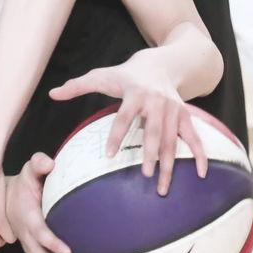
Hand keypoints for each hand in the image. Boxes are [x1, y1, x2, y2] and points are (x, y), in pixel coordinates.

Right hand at [6, 153, 96, 252]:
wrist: (5, 201)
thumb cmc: (23, 184)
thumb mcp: (27, 170)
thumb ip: (37, 163)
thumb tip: (50, 162)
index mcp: (27, 218)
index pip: (39, 232)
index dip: (51, 242)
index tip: (68, 250)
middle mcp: (28, 238)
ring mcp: (33, 249)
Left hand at [50, 52, 207, 195]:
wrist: (160, 64)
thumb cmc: (125, 74)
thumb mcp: (101, 76)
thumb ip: (76, 86)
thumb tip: (51, 93)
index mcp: (134, 93)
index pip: (124, 116)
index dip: (117, 135)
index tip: (108, 155)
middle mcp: (156, 101)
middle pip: (153, 131)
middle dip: (151, 153)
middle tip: (145, 176)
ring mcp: (173, 109)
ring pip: (172, 139)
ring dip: (170, 163)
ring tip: (162, 187)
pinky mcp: (185, 116)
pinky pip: (194, 137)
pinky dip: (200, 155)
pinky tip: (201, 175)